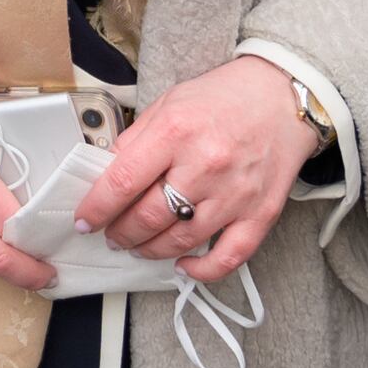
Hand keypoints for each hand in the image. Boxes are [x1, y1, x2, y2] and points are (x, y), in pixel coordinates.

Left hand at [77, 55, 313, 284]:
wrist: (282, 98)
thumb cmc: (224, 98)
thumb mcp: (169, 103)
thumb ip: (137, 139)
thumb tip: (106, 173)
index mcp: (176, 132)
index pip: (122, 182)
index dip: (96, 208)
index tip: (84, 220)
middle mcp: (205, 165)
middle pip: (148, 217)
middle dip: (120, 233)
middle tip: (112, 234)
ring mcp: (235, 194)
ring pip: (180, 240)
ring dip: (150, 250)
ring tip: (138, 246)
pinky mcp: (260, 213)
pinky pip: (228, 257)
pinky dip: (202, 270)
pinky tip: (182, 265)